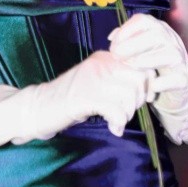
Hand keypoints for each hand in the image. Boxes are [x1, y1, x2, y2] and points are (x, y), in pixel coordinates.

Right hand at [28, 49, 155, 139]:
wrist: (38, 107)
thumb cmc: (70, 98)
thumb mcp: (97, 82)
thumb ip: (119, 81)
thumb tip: (148, 90)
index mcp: (104, 57)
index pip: (140, 64)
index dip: (147, 84)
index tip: (142, 100)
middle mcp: (100, 63)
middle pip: (138, 79)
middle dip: (138, 101)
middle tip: (126, 113)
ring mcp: (92, 79)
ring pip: (129, 95)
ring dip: (127, 115)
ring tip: (117, 122)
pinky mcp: (84, 97)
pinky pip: (116, 110)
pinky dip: (118, 123)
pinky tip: (113, 129)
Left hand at [108, 13, 187, 110]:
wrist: (177, 84)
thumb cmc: (152, 62)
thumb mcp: (140, 47)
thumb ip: (126, 40)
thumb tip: (112, 37)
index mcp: (159, 29)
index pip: (143, 21)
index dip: (126, 31)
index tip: (113, 45)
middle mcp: (172, 40)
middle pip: (156, 35)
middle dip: (133, 45)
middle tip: (117, 56)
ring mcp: (180, 59)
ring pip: (169, 54)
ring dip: (145, 61)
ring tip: (130, 67)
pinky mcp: (184, 79)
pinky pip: (176, 79)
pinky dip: (162, 82)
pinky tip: (150, 85)